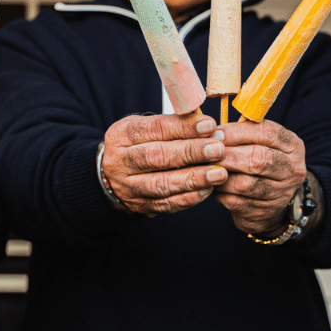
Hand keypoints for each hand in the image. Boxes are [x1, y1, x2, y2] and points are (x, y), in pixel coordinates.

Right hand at [101, 111, 228, 214]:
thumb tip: (208, 125)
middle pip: (156, 157)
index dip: (183, 127)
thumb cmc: (137, 145)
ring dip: (193, 179)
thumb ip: (172, 124)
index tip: (209, 126)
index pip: (154, 129)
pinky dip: (189, 198)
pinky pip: (166, 205)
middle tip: (218, 150)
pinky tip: (207, 190)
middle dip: (190, 153)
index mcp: (122, 135)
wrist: (112, 176)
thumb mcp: (145, 127)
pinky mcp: (139, 206)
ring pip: (161, 185)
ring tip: (218, 173)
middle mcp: (120, 162)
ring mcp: (128, 187)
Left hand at [213, 120, 308, 236]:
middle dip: (227, 155)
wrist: (271, 203)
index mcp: (293, 146)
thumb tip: (209, 130)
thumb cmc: (259, 164)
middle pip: (258, 159)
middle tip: (205, 153)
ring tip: (205, 169)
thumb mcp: (260, 143)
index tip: (214, 133)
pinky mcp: (265, 212)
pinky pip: (236, 201)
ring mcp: (281, 194)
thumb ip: (242, 132)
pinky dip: (220, 193)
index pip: (266, 133)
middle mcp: (292, 169)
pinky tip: (211, 186)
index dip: (237, 132)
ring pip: (245, 184)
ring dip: (220, 176)